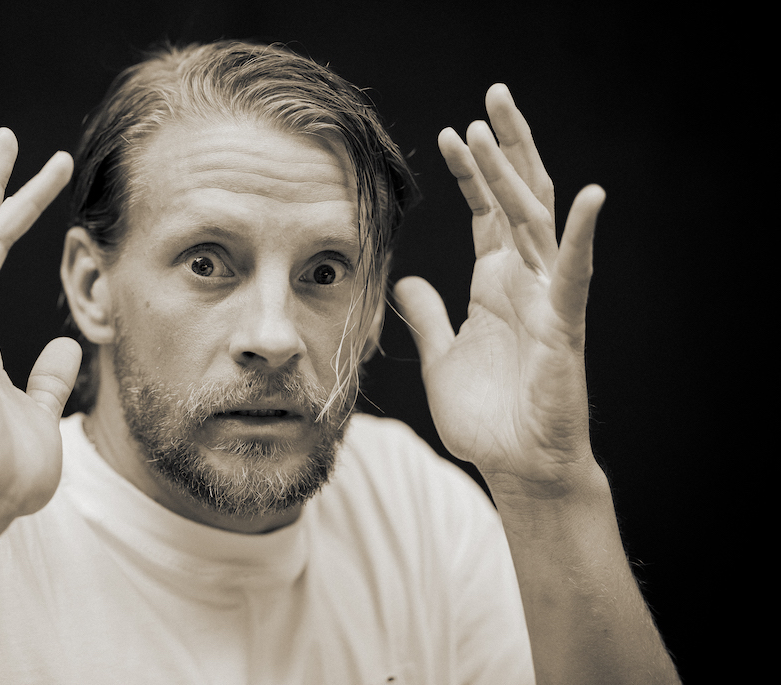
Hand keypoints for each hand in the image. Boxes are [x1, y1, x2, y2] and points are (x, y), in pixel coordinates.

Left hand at [394, 84, 604, 494]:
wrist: (517, 466)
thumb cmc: (487, 416)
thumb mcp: (441, 357)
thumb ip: (427, 316)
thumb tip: (407, 280)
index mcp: (496, 284)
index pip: (486, 213)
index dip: (472, 173)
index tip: (449, 135)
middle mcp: (525, 281)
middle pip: (518, 199)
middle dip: (504, 148)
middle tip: (491, 96)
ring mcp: (547, 298)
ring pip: (535, 220)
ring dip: (517, 172)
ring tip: (496, 125)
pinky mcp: (563, 325)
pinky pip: (574, 273)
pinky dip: (582, 234)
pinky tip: (588, 196)